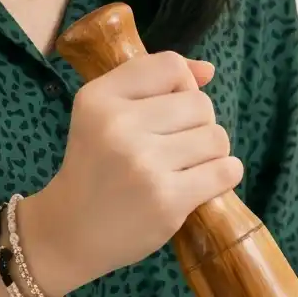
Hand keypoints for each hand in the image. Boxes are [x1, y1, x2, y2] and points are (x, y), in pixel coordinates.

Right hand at [22, 52, 240, 295]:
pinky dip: (223, 176)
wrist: (71, 231)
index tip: (167, 109)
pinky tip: (202, 183)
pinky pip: (226, 171)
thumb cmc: (95, 166)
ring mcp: (144, 164)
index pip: (170, 66)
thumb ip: (153, 82)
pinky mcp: (167, 200)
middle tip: (172, 148)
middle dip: (197, 125)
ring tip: (184, 168)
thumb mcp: (103, 113)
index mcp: (99, 98)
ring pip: (216, 138)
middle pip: (200, 104)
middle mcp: (118, 125)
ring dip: (210, 153)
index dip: (181, 85)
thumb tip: (208, 70)